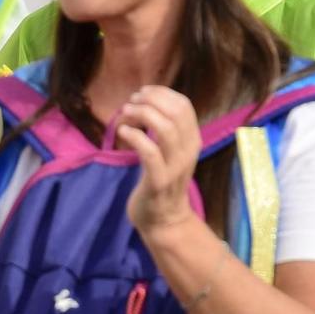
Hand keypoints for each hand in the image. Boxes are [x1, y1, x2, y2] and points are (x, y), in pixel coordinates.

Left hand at [114, 87, 201, 237]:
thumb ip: (165, 128)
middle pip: (175, 112)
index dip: (161, 93)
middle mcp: (189, 151)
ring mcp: (176, 167)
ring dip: (141, 114)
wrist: (164, 220)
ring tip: (124, 114)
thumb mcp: (170, 151)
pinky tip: (122, 132)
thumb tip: (146, 100)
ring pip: (166, 129)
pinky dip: (135, 137)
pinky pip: (150, 153)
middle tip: (130, 103)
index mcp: (192, 140)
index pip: (184, 105)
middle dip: (149, 100)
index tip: (141, 94)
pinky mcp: (159, 181)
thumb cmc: (162, 180)